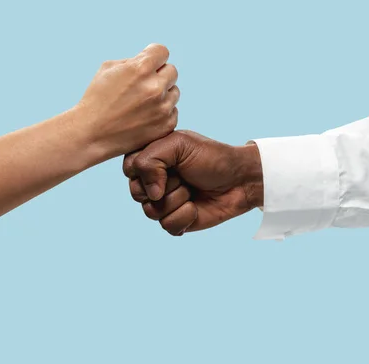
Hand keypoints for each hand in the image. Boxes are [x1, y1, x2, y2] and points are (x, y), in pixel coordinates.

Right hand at [75, 43, 178, 160]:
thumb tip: (150, 60)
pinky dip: (162, 112)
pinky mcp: (166, 125)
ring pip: (174, 92)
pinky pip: (173, 111)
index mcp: (140, 69)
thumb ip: (133, 61)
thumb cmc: (96, 100)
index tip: (148, 63)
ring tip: (142, 103)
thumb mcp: (108, 69)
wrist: (91, 135)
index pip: (162, 51)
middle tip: (144, 85)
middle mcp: (155, 87)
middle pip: (171, 71)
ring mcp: (162, 108)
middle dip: (159, 75)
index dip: (154, 56)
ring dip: (162, 94)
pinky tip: (145, 116)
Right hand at [123, 131, 263, 235]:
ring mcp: (163, 203)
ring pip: (151, 212)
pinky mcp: (175, 221)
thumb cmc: (211, 157)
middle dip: (166, 185)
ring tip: (192, 190)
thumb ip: (151, 159)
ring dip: (177, 200)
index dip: (146, 169)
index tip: (170, 161)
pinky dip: (185, 216)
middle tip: (184, 176)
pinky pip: (167, 226)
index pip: (129, 168)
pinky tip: (196, 207)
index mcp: (150, 159)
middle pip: (137, 193)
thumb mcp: (179, 143)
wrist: (239, 180)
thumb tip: (150, 193)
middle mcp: (153, 182)